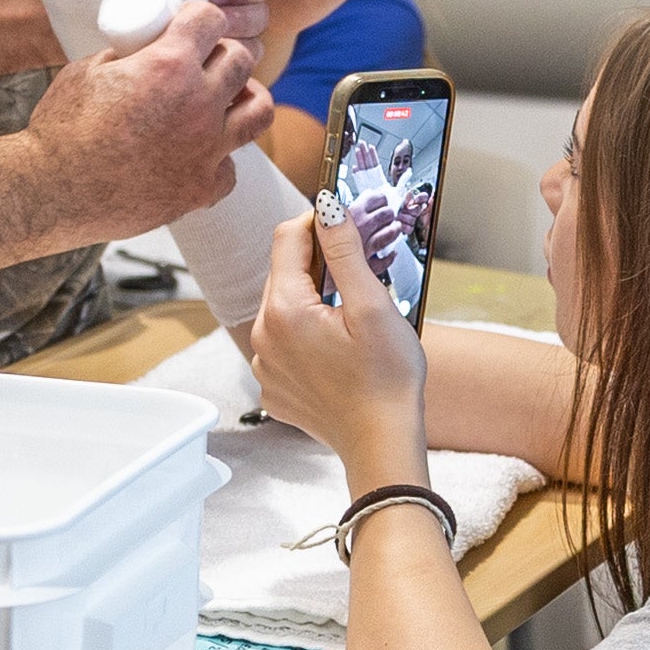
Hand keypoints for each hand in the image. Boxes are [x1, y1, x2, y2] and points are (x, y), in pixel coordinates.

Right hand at [30, 0, 266, 228]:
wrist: (51, 193)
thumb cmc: (61, 130)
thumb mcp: (87, 71)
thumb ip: (126, 55)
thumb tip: (143, 49)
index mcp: (168, 65)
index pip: (211, 19)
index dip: (202, 16)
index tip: (192, 24)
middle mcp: (198, 104)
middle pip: (242, 60)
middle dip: (224, 52)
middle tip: (205, 61)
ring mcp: (205, 149)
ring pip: (258, 110)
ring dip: (244, 97)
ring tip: (224, 101)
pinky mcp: (201, 188)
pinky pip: (231, 167)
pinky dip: (220, 157)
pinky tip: (199, 154)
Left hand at [247, 210, 428, 477]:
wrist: (381, 443)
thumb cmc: (387, 378)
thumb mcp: (372, 307)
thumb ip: (345, 252)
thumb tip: (327, 206)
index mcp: (284, 310)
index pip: (286, 239)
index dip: (317, 222)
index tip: (344, 222)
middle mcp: (262, 337)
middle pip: (282, 275)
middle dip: (316, 266)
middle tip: (357, 273)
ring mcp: (263, 367)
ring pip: (281, 311)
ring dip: (310, 303)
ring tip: (350, 319)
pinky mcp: (273, 389)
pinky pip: (282, 348)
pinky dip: (305, 340)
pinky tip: (336, 352)